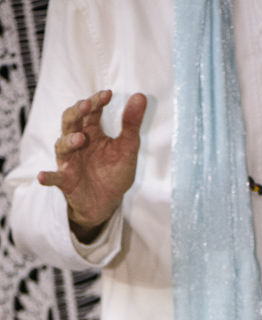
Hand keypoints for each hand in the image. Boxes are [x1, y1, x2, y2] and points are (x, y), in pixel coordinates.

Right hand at [38, 90, 146, 241]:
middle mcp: (76, 142)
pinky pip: (54, 177)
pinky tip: (42, 177)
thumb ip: (132, 125)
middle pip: (71, 121)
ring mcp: (69, 161)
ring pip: (62, 146)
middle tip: (86, 105)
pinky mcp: (65, 180)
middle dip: (76, 112)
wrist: (106, 203)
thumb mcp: (127, 149)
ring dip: (68, 141)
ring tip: (80, 139)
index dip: (96, 101)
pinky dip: (47, 176)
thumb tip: (141, 96)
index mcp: (91, 132)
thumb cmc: (114, 173)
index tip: (108, 94)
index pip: (90, 111)